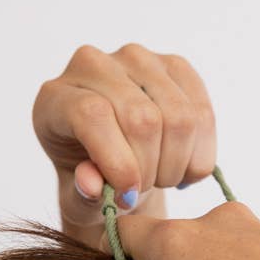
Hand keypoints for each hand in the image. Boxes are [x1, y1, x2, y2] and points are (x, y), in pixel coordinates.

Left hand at [32, 43, 217, 241]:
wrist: (119, 162)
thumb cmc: (92, 181)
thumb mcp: (78, 200)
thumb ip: (81, 197)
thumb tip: (91, 184)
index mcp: (55, 97)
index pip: (93, 116)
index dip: (117, 163)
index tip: (128, 197)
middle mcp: (92, 65)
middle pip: (142, 118)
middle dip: (151, 170)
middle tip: (145, 190)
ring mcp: (136, 58)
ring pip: (179, 116)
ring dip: (178, 163)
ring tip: (164, 178)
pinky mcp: (174, 65)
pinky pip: (203, 112)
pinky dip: (201, 152)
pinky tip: (185, 167)